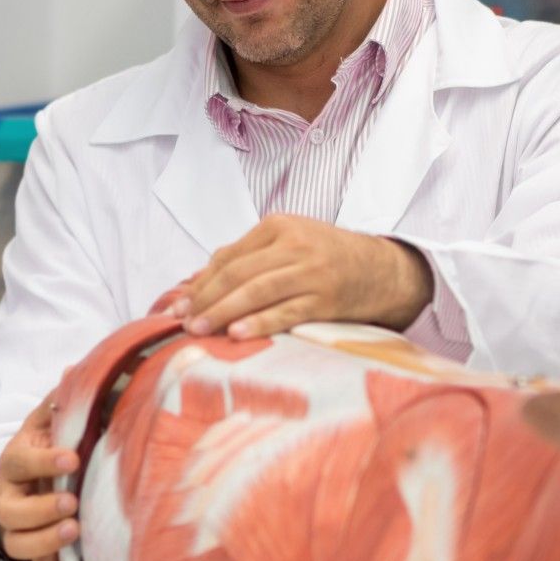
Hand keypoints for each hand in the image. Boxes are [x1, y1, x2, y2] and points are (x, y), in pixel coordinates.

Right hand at [0, 396, 82, 560]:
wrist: (29, 484)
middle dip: (40, 510)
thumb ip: (59, 404)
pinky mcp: (35, 559)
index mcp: (14, 463)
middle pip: (12, 512)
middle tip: (71, 505)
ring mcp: (19, 532)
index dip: (43, 461)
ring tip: (75, 533)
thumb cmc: (45, 449)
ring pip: (18, 545)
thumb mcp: (47, 423)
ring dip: (45, 543)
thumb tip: (74, 373)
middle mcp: (10, 500)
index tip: (71, 458)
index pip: (20, 461)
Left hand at [171, 217, 433, 339]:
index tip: (177, 305)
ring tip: (199, 330)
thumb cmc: (327, 258)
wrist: (382, 270)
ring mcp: (311, 271)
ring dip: (223, 312)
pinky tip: (238, 334)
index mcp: (279, 226)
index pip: (229, 257)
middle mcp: (294, 244)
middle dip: (205, 299)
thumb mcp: (289, 244)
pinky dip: (261, 322)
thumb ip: (247, 258)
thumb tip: (196, 282)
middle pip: (238, 273)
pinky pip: (287, 312)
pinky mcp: (326, 298)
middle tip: (182, 321)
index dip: (199, 283)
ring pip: (257, 291)